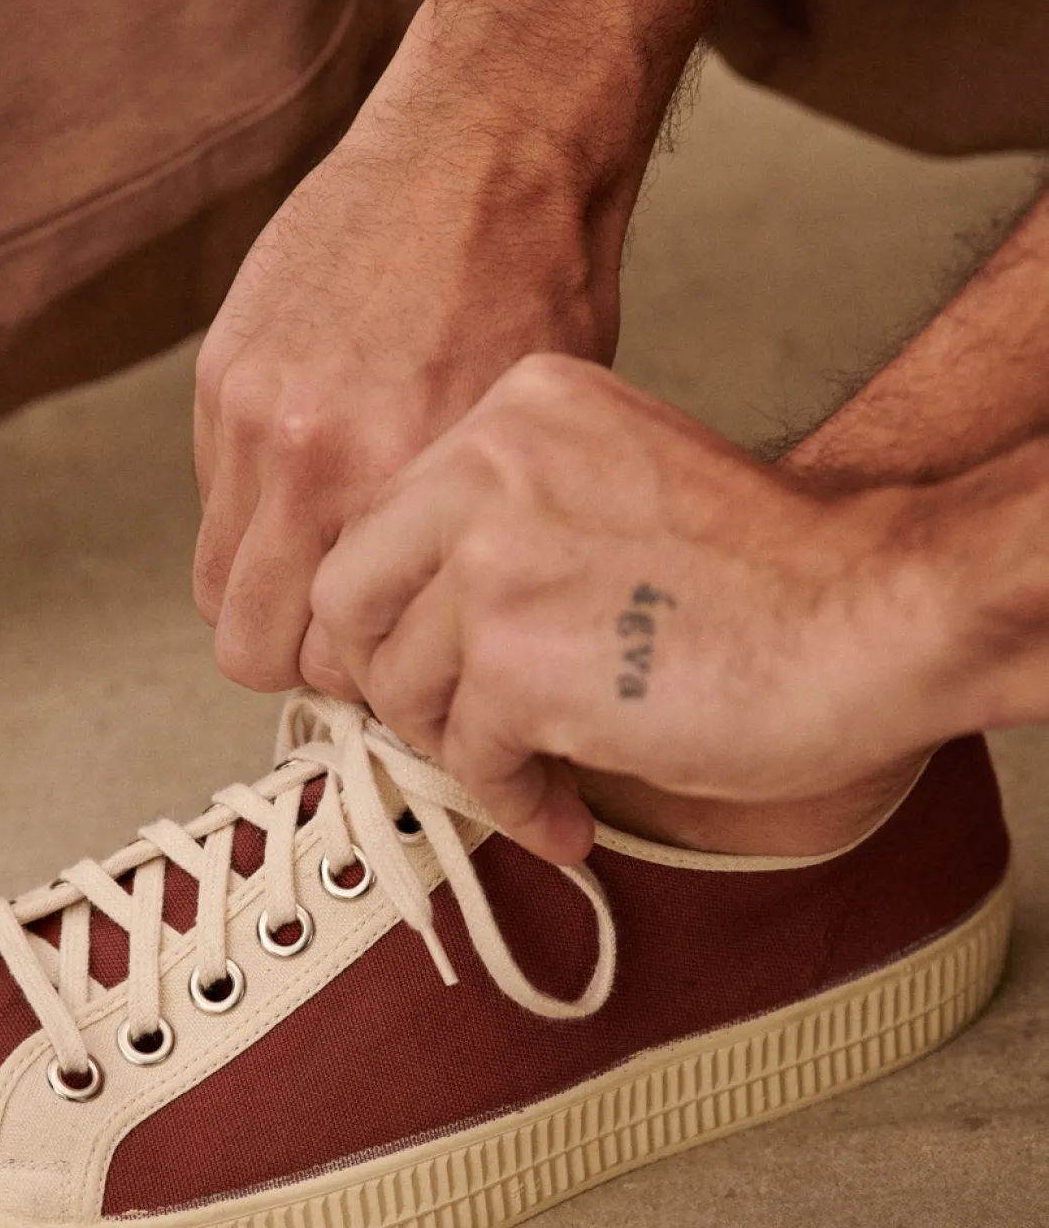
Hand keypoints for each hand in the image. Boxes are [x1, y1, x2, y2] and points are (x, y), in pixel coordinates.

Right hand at [192, 28, 630, 693]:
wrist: (490, 143)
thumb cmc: (540, 286)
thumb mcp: (523, 446)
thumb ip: (444, 543)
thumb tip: (412, 620)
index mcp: (398, 485)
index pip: (338, 661)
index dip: (368, 669)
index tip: (397, 648)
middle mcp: (309, 459)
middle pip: (249, 644)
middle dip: (298, 653)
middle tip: (352, 623)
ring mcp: (250, 413)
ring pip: (214, 583)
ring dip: (265, 590)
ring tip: (329, 556)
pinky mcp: (221, 370)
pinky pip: (213, 495)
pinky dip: (254, 509)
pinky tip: (317, 468)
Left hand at [310, 355, 945, 862]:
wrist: (875, 612)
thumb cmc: (773, 567)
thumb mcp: (620, 479)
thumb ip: (515, 519)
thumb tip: (422, 620)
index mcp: (512, 409)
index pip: (384, 523)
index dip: (398, 615)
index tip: (438, 669)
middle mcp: (484, 465)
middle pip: (351, 601)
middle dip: (394, 683)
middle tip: (456, 730)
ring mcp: (491, 562)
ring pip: (401, 688)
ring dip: (461, 752)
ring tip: (535, 777)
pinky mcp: (512, 662)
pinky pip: (468, 759)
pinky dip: (513, 803)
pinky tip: (564, 817)